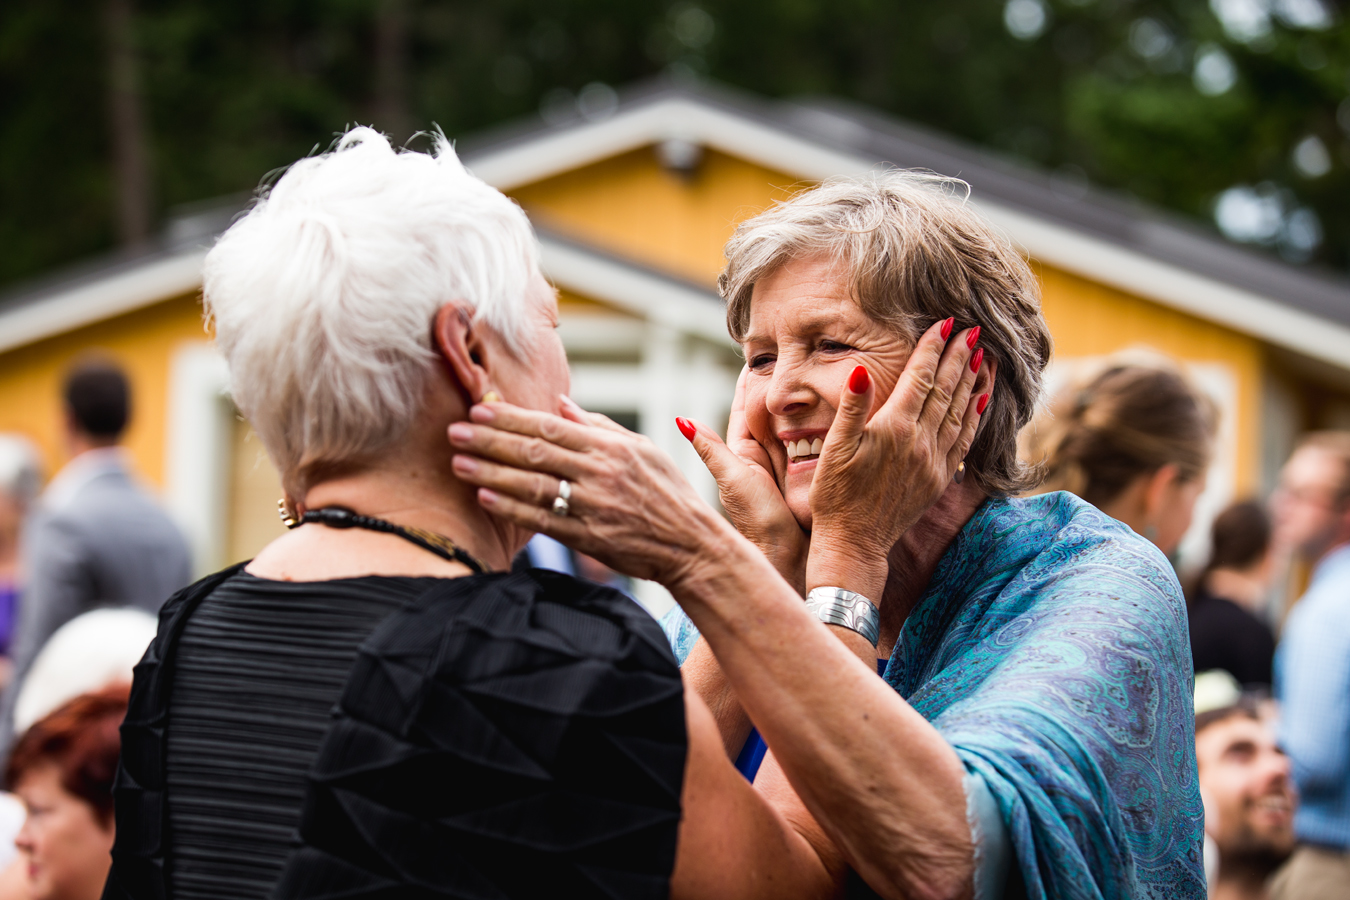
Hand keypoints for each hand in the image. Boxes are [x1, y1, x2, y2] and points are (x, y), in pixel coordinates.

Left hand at [448, 398, 734, 587]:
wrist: (691, 545)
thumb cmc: (667, 494)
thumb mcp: (641, 450)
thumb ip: (598, 427)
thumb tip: (560, 403)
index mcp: (611, 447)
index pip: (551, 426)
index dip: (512, 417)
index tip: (479, 408)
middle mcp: (600, 473)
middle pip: (535, 451)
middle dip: (491, 439)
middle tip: (455, 430)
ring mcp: (593, 506)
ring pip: (533, 484)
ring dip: (491, 472)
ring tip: (458, 462)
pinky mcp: (589, 538)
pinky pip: (543, 520)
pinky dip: (512, 509)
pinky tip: (485, 497)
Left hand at [678, 367, 808, 592]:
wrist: (788, 560)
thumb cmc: (757, 523)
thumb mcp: (733, 479)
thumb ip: (711, 449)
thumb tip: (681, 420)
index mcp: (743, 454)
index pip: (744, 409)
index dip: (750, 383)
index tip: (756, 355)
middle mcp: (765, 458)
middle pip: (772, 413)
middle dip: (779, 385)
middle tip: (788, 354)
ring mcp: (790, 467)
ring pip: (796, 425)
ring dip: (803, 401)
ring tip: (812, 370)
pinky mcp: (812, 476)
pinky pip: (818, 442)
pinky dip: (825, 423)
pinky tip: (837, 404)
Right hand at [807, 320, 986, 589]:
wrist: (854, 541)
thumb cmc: (836, 495)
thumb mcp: (834, 448)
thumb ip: (851, 408)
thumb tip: (859, 370)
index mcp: (894, 428)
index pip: (919, 377)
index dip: (933, 348)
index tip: (945, 323)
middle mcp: (920, 441)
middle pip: (946, 389)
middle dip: (960, 356)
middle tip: (973, 330)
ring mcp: (934, 461)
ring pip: (961, 411)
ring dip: (973, 380)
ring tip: (984, 356)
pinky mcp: (940, 478)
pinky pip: (965, 439)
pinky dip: (976, 415)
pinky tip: (982, 400)